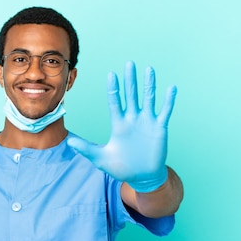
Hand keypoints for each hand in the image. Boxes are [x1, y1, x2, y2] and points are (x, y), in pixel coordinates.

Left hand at [67, 61, 176, 191]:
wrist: (142, 177)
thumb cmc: (121, 167)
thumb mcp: (101, 158)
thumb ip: (86, 148)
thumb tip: (68, 141)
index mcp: (119, 124)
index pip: (115, 102)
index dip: (113, 89)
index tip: (111, 75)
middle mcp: (133, 119)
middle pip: (131, 95)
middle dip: (130, 80)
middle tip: (129, 63)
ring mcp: (147, 122)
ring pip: (148, 99)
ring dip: (149, 85)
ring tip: (149, 69)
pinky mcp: (159, 128)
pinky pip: (165, 111)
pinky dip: (168, 100)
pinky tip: (171, 88)